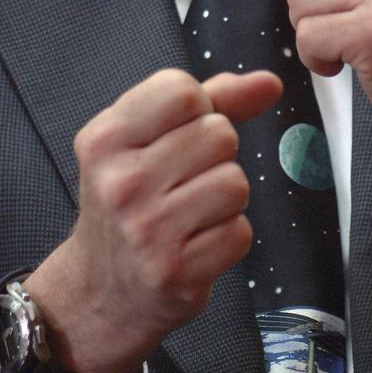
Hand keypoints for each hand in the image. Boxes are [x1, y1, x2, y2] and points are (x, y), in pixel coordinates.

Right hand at [24, 67, 280, 372]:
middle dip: (216, 155)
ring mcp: (145, 230)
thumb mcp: (149, 138)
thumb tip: (269, 82)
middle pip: (219, 134)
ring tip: (193, 211)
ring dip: (226, 197)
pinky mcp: (174, 272)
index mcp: (105, 138)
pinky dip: (229, 236)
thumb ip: (214, 100)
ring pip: (235, 182)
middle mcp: (119, 182)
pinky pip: (240, 232)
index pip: (182, 90)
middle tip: (184, 180)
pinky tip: (197, 242)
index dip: (198, 109)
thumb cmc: (132, 201)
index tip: (179, 134)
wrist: (101, 290)